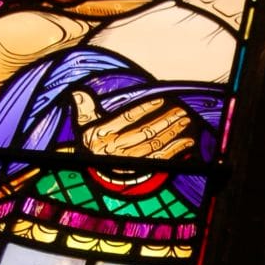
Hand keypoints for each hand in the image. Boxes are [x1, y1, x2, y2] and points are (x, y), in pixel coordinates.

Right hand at [73, 91, 194, 159]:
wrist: (90, 172)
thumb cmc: (90, 143)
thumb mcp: (83, 125)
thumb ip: (84, 108)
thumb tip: (77, 92)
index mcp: (103, 135)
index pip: (127, 119)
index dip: (144, 109)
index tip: (161, 100)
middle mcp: (115, 149)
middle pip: (145, 132)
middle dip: (165, 121)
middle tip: (180, 111)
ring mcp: (129, 161)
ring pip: (154, 145)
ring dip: (172, 133)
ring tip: (184, 120)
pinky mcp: (140, 170)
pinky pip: (160, 159)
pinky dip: (175, 151)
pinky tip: (187, 142)